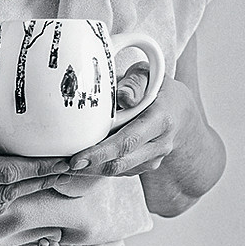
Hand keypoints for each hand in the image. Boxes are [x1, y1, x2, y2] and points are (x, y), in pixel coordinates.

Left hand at [61, 75, 196, 181]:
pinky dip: (99, 168)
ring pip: (118, 170)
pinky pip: (119, 170)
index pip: (128, 141)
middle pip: (120, 163)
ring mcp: (153, 159)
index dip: (101, 153)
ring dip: (91, 169)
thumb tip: (123, 96)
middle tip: (63, 165)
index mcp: (161, 120)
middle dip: (89, 167)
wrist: (180, 114)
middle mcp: (159, 144)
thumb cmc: (159, 90)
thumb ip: (136, 81)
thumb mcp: (150, 75)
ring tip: (65, 164)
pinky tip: (83, 161)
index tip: (78, 158)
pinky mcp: (145, 166)